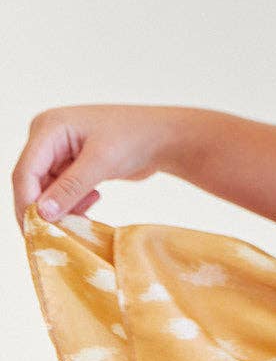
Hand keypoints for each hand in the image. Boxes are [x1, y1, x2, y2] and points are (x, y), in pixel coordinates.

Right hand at [11, 103, 183, 230]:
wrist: (164, 137)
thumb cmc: (136, 137)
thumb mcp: (102, 162)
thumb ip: (69, 188)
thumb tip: (41, 214)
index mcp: (49, 127)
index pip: (25, 172)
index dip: (27, 203)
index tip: (38, 230)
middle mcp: (48, 137)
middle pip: (31, 184)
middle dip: (44, 211)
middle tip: (60, 233)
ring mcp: (58, 152)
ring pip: (45, 193)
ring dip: (62, 210)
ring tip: (86, 213)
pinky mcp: (70, 165)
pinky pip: (59, 193)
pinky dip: (72, 204)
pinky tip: (94, 199)